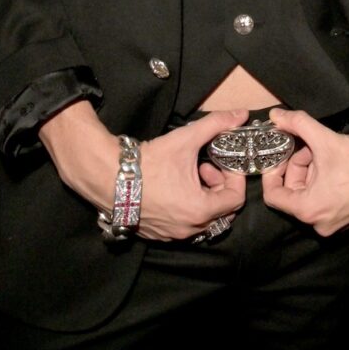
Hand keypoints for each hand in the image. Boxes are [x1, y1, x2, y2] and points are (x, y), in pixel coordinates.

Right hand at [135, 109, 249, 241]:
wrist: (107, 176)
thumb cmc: (149, 161)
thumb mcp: (186, 139)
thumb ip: (217, 124)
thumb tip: (241, 114)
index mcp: (200, 211)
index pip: (235, 199)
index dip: (234, 178)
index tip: (222, 162)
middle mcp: (188, 229)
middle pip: (221, 212)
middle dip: (219, 187)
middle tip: (206, 167)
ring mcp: (171, 234)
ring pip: (202, 220)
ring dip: (203, 197)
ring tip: (189, 175)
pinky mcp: (156, 234)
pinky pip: (183, 225)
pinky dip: (186, 207)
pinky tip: (173, 187)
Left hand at [261, 101, 348, 236]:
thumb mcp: (324, 138)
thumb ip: (297, 124)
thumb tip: (276, 116)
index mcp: (308, 209)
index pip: (273, 196)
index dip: (272, 172)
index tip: (280, 156)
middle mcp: (320, 223)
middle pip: (293, 194)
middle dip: (298, 168)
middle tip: (309, 148)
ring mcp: (336, 224)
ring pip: (311, 196)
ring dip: (312, 174)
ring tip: (326, 153)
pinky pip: (327, 201)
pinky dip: (326, 184)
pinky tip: (338, 166)